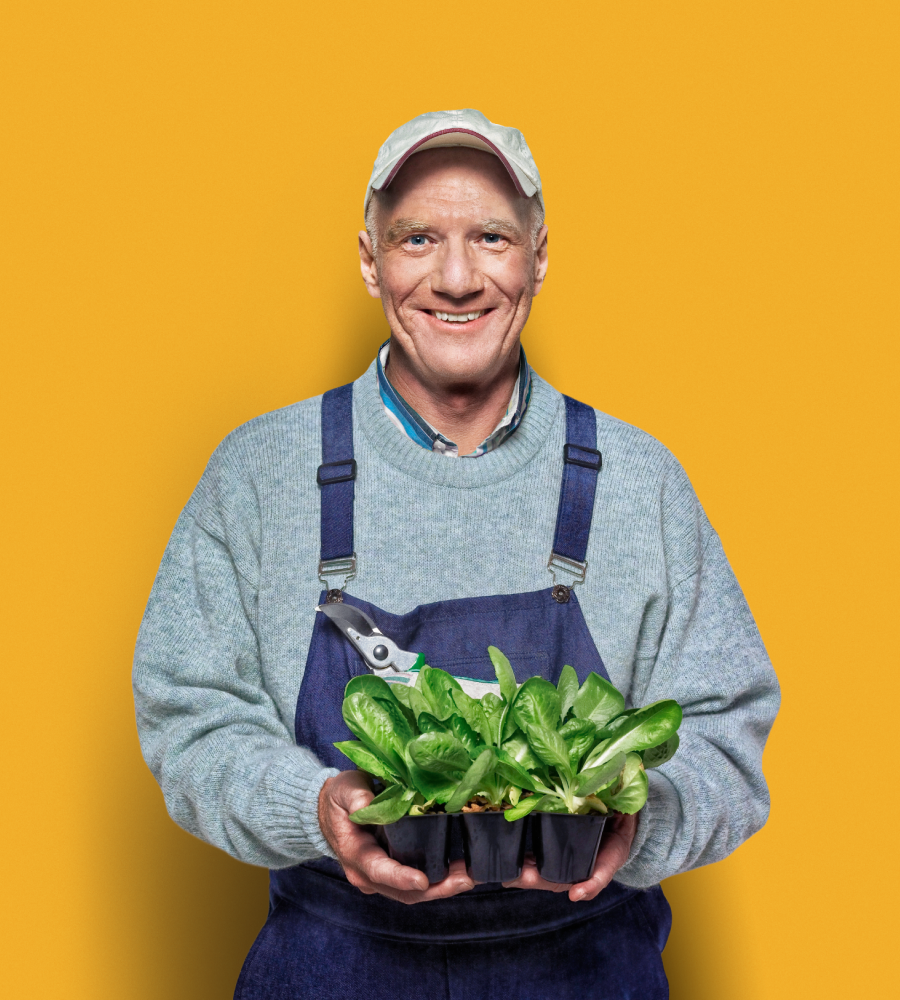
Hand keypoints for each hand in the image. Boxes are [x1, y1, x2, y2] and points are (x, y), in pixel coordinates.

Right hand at [318, 771, 474, 903]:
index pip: (378, 870)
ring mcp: (381, 877)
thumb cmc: (339, 798)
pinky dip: (438, 880)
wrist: (328, 812)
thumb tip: (366, 805)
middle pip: (403, 892)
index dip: (401, 877)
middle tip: (464, 880)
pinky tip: (459, 869)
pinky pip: (416, 883)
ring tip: (468, 877)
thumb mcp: (343, 790)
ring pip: (413, 893)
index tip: (423, 880)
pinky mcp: (393, 871)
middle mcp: (368, 874)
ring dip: (441, 888)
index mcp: (355, 854)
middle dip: (435, 890)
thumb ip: (355, 797)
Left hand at [502, 812, 637, 901]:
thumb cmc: (613, 849)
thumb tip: (574, 896)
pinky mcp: (552, 828)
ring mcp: (552, 847)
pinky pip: (535, 834)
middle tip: (503, 868)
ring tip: (500, 855)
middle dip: (518, 871)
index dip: (530, 880)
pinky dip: (520, 837)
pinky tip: (508, 831)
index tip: (516, 877)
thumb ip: (595, 883)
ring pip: (530, 855)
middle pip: (533, 869)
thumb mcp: (608, 867)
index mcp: (567, 875)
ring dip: (516, 857)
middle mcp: (556, 863)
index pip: (545, 881)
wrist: (621, 824)